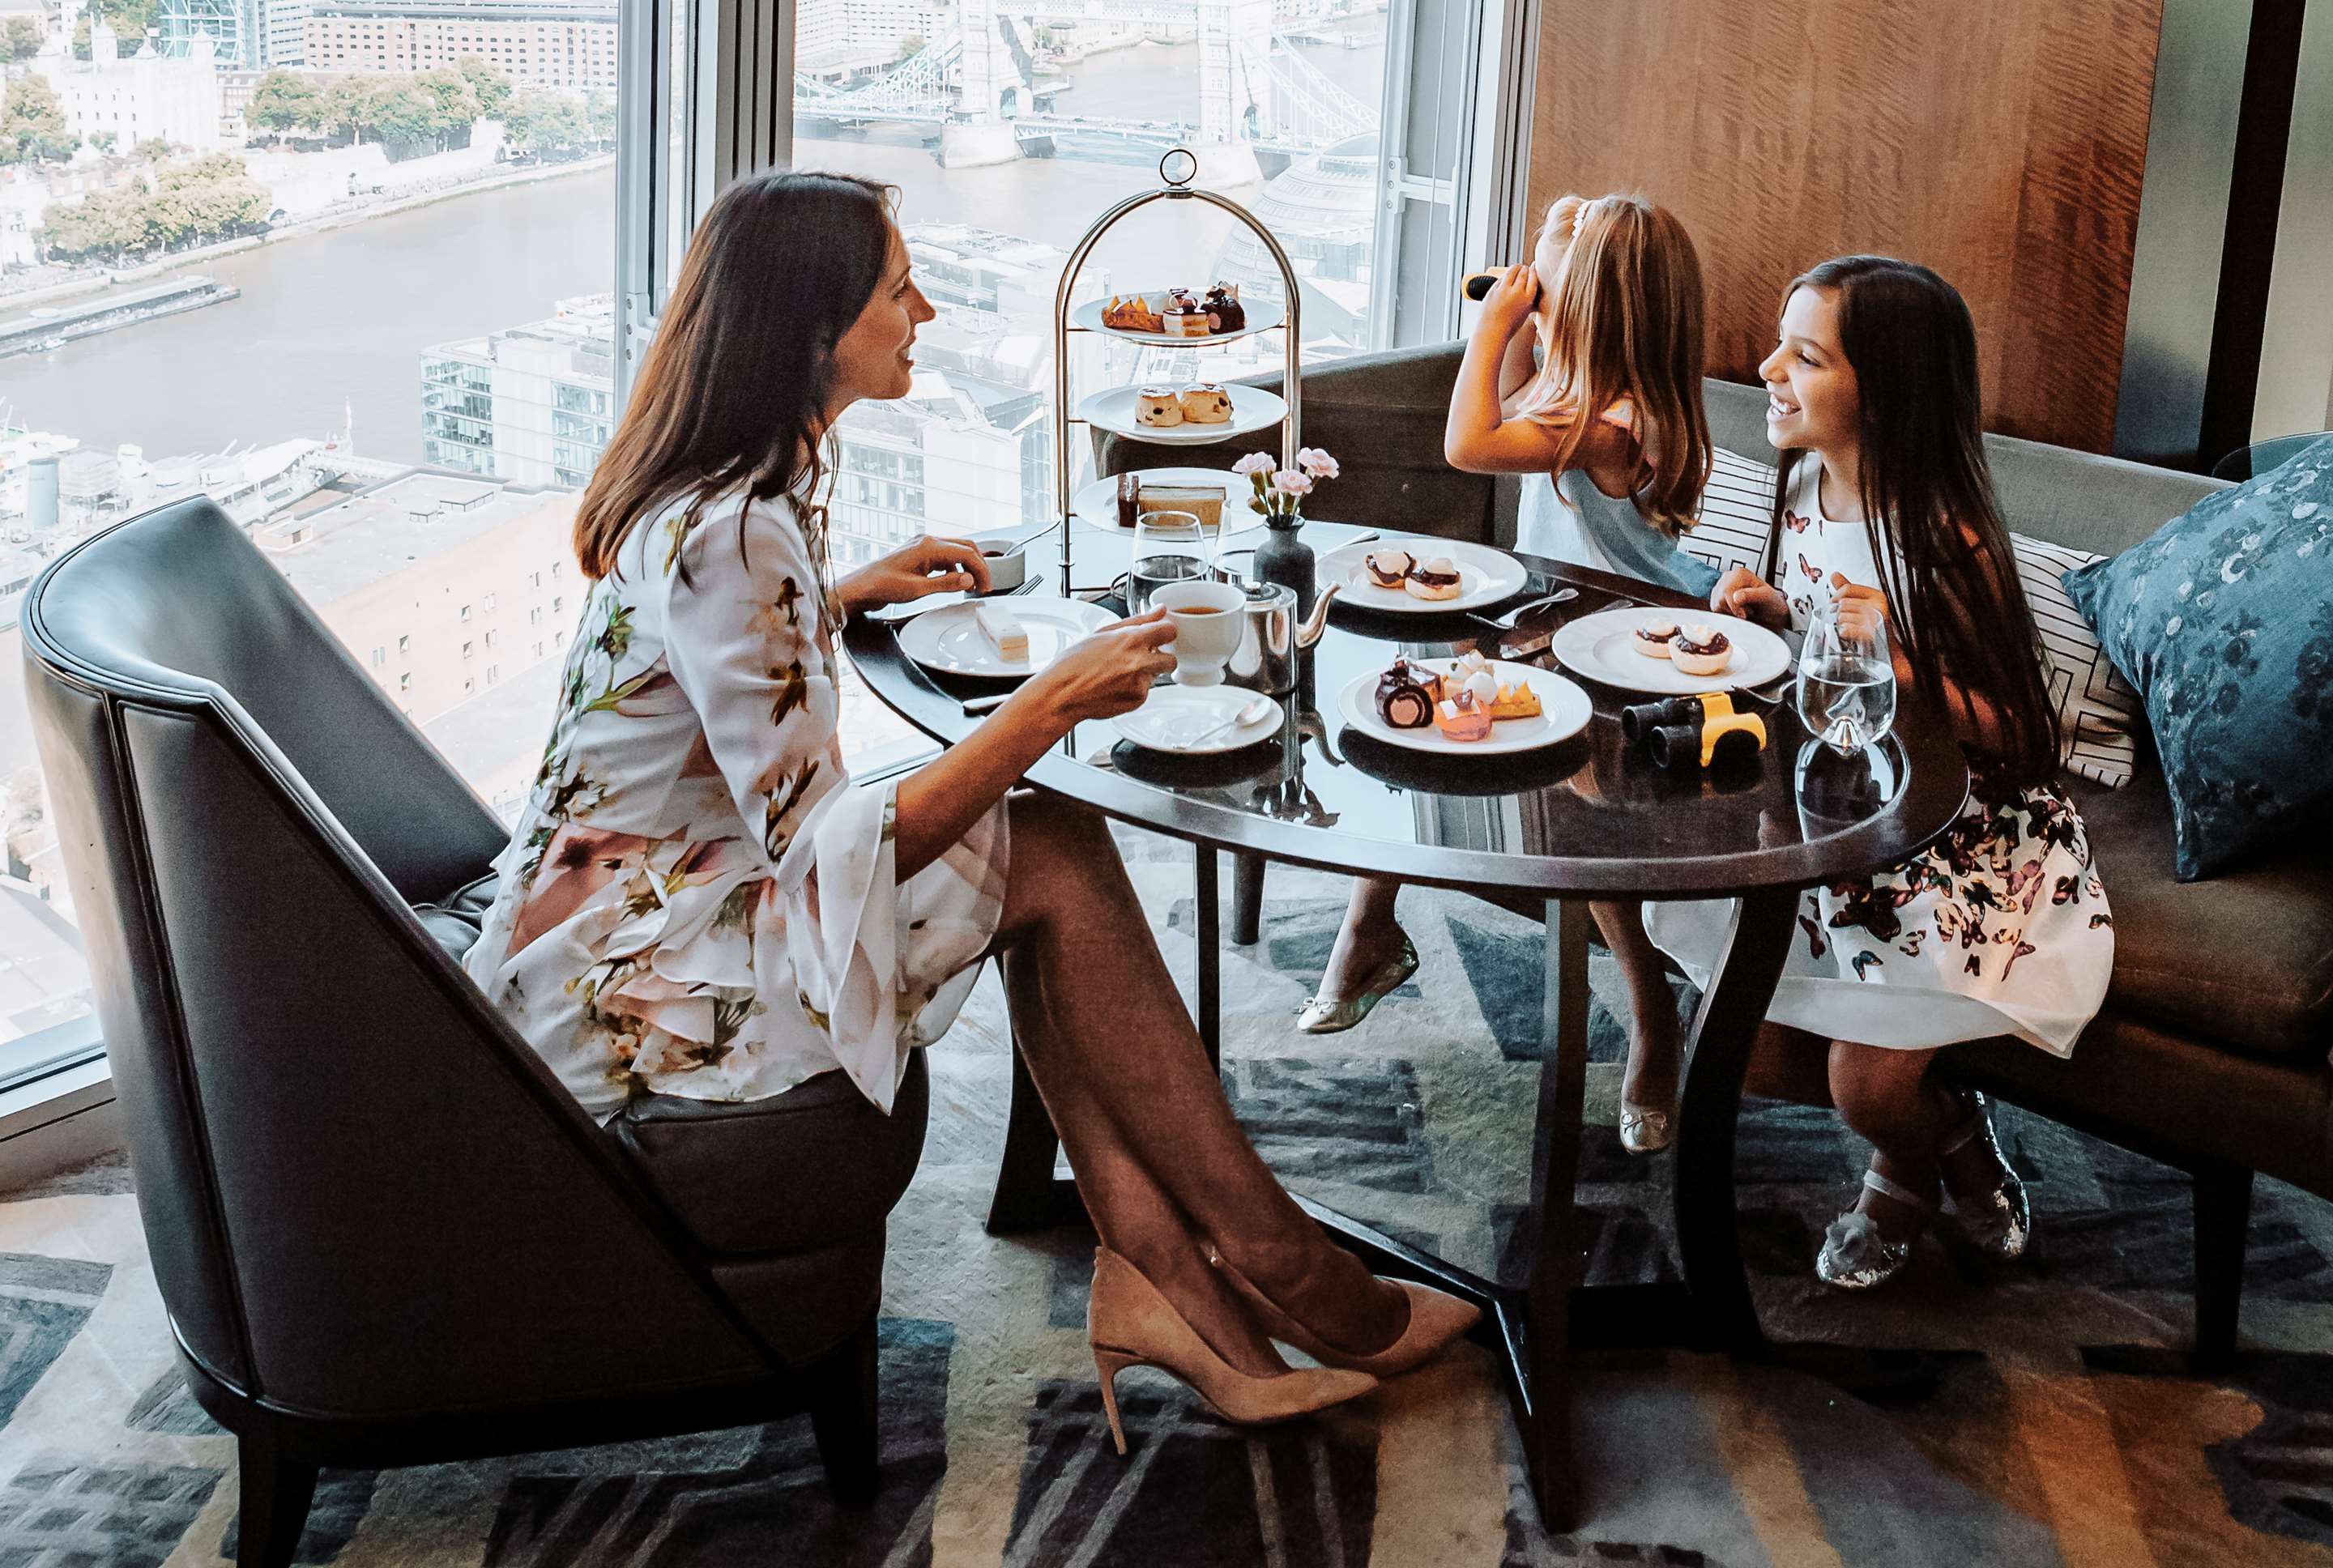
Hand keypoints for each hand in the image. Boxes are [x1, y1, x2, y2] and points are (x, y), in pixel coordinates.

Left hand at [836, 535, 989, 613]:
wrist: (861, 587)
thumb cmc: (882, 587)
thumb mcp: (917, 590)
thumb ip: (945, 584)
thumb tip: (969, 579)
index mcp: (928, 546)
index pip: (967, 552)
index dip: (981, 570)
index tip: (986, 586)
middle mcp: (927, 541)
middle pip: (965, 547)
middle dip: (978, 566)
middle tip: (983, 586)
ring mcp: (922, 546)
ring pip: (956, 551)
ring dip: (967, 567)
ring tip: (971, 586)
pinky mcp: (918, 554)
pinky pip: (944, 557)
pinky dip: (954, 568)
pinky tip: (953, 582)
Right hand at [1022, 609, 1177, 727]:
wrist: (1062, 693)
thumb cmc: (1074, 663)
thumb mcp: (1103, 632)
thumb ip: (1137, 621)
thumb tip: (1158, 610)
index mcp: (1131, 639)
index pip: (1169, 631)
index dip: (1165, 633)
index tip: (1160, 636)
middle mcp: (1140, 662)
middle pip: (1171, 659)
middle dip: (1160, 658)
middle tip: (1141, 658)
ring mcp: (1140, 683)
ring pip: (1157, 676)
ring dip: (1145, 674)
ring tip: (1119, 673)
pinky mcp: (1138, 700)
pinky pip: (1146, 691)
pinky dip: (1135, 689)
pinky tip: (1115, 685)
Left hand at [1473, 263, 1539, 342]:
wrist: (1492, 332)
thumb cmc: (1509, 326)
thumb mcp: (1524, 314)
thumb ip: (1530, 302)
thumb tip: (1537, 295)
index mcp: (1527, 299)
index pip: (1533, 278)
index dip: (1533, 271)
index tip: (1533, 267)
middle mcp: (1517, 292)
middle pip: (1523, 272)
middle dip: (1524, 268)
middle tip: (1525, 268)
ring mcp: (1503, 290)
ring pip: (1512, 270)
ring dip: (1516, 267)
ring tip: (1517, 267)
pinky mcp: (1493, 290)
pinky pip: (1501, 278)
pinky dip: (1505, 276)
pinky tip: (1506, 276)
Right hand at [1711, 566, 1789, 627]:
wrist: (1771, 612)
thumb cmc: (1771, 603)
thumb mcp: (1766, 598)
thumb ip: (1752, 595)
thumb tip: (1736, 597)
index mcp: (1740, 574)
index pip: (1726, 591)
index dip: (1734, 607)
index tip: (1744, 615)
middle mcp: (1728, 577)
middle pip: (1720, 599)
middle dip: (1733, 610)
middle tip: (1747, 612)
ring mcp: (1721, 587)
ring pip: (1716, 605)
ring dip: (1730, 613)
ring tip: (1743, 611)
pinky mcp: (1717, 597)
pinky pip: (1715, 609)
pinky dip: (1726, 614)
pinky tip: (1737, 612)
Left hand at [1827, 574, 1888, 642]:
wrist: (1887, 645)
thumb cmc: (1874, 623)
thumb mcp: (1864, 602)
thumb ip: (1849, 589)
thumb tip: (1834, 575)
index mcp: (1877, 596)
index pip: (1848, 588)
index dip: (1836, 595)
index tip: (1833, 601)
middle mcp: (1878, 606)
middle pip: (1843, 603)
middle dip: (1840, 612)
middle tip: (1846, 618)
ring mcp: (1874, 621)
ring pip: (1842, 616)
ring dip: (1842, 623)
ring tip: (1851, 626)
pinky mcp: (1869, 635)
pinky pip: (1845, 629)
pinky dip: (1844, 632)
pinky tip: (1851, 633)